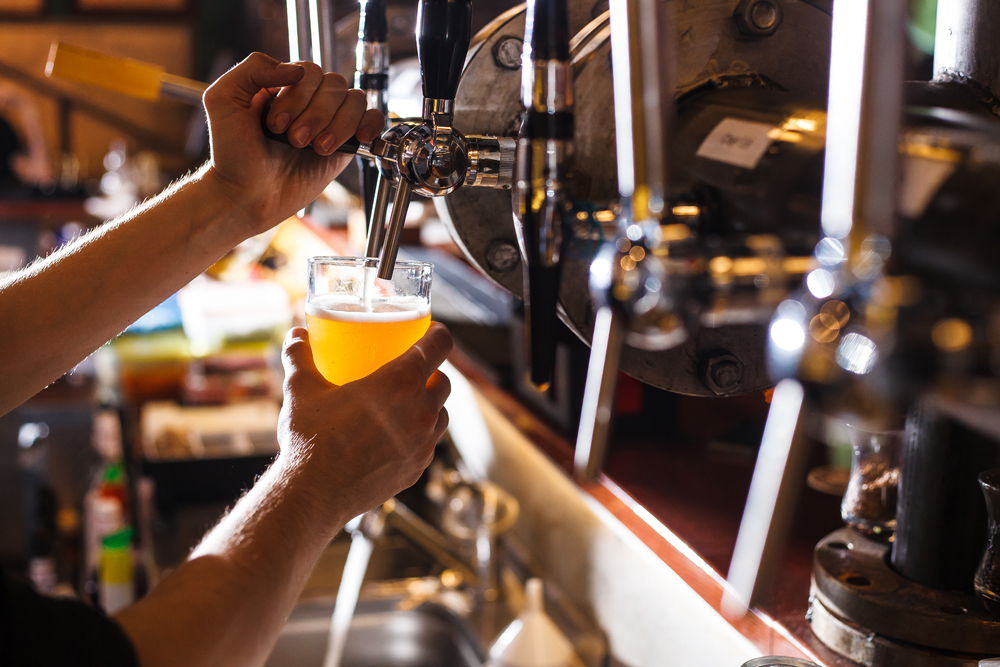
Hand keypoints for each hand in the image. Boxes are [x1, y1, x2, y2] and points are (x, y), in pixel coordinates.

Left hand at [202, 52, 384, 235]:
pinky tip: (358, 137)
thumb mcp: (223, 99)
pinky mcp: (344, 145)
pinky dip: (370, 124)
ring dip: (337, 125)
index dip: (297, 96)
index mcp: (283, 85)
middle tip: (294, 140)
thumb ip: (252, 69)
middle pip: (334, 85)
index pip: (309, 71)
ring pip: (354, 101)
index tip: (276, 125)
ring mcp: (329, 122)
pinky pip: (371, 120)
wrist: (247, 195)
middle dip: (315, 115)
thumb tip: (296, 68)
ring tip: (317, 148)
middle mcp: (309, 101)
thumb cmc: (233, 154)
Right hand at [277, 323, 453, 520]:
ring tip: (407, 404)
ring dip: (430, 405)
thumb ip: (299, 356)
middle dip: (433, 372)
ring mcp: (423, 444)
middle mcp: (421, 411)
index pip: (439, 345)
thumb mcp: (300, 389)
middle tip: (412, 371)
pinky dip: (420, 436)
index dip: (439, 334)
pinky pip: (428, 445)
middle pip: (444, 381)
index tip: (431, 331)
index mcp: (400, 382)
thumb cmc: (310, 437)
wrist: (313, 494)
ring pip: (441, 415)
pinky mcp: (417, 469)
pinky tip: (398, 436)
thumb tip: (296, 335)